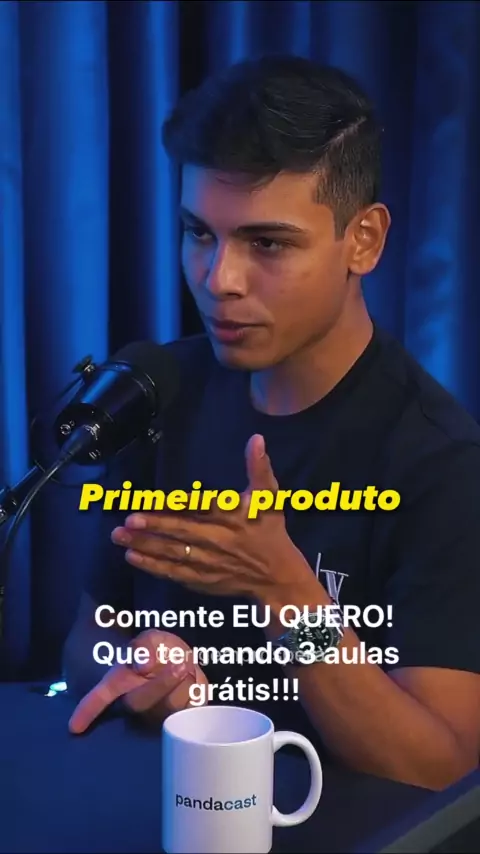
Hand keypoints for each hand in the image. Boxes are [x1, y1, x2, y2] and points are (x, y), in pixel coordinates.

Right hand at [68, 630, 206, 733]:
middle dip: (162, 685)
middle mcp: (135, 703)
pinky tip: (193, 680)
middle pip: (139, 704)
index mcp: (120, 682)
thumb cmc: (160, 652)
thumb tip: (140, 664)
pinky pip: (188, 712)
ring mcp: (156, 716)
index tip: (74, 727)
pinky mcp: (181, 719)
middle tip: (180, 663)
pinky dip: (195, 692)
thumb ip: (144, 645)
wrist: (183, 662)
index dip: (87, 710)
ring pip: (167, 709)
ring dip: (183, 685)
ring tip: (186, 665)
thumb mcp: (152, 638)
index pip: (100, 697)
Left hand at [111, 434, 307, 600]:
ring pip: (173, 553)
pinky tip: (133, 558)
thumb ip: (259, 468)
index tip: (150, 500)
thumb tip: (256, 439)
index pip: (199, 507)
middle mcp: (218, 540)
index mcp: (232, 517)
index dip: (174, 504)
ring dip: (145, 545)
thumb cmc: (270, 531)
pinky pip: (174, 573)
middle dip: (153, 526)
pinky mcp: (202, 580)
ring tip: (120, 536)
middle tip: (127, 520)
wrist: (278, 577)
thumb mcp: (269, 497)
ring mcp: (208, 563)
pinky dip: (153, 566)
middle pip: (181, 532)